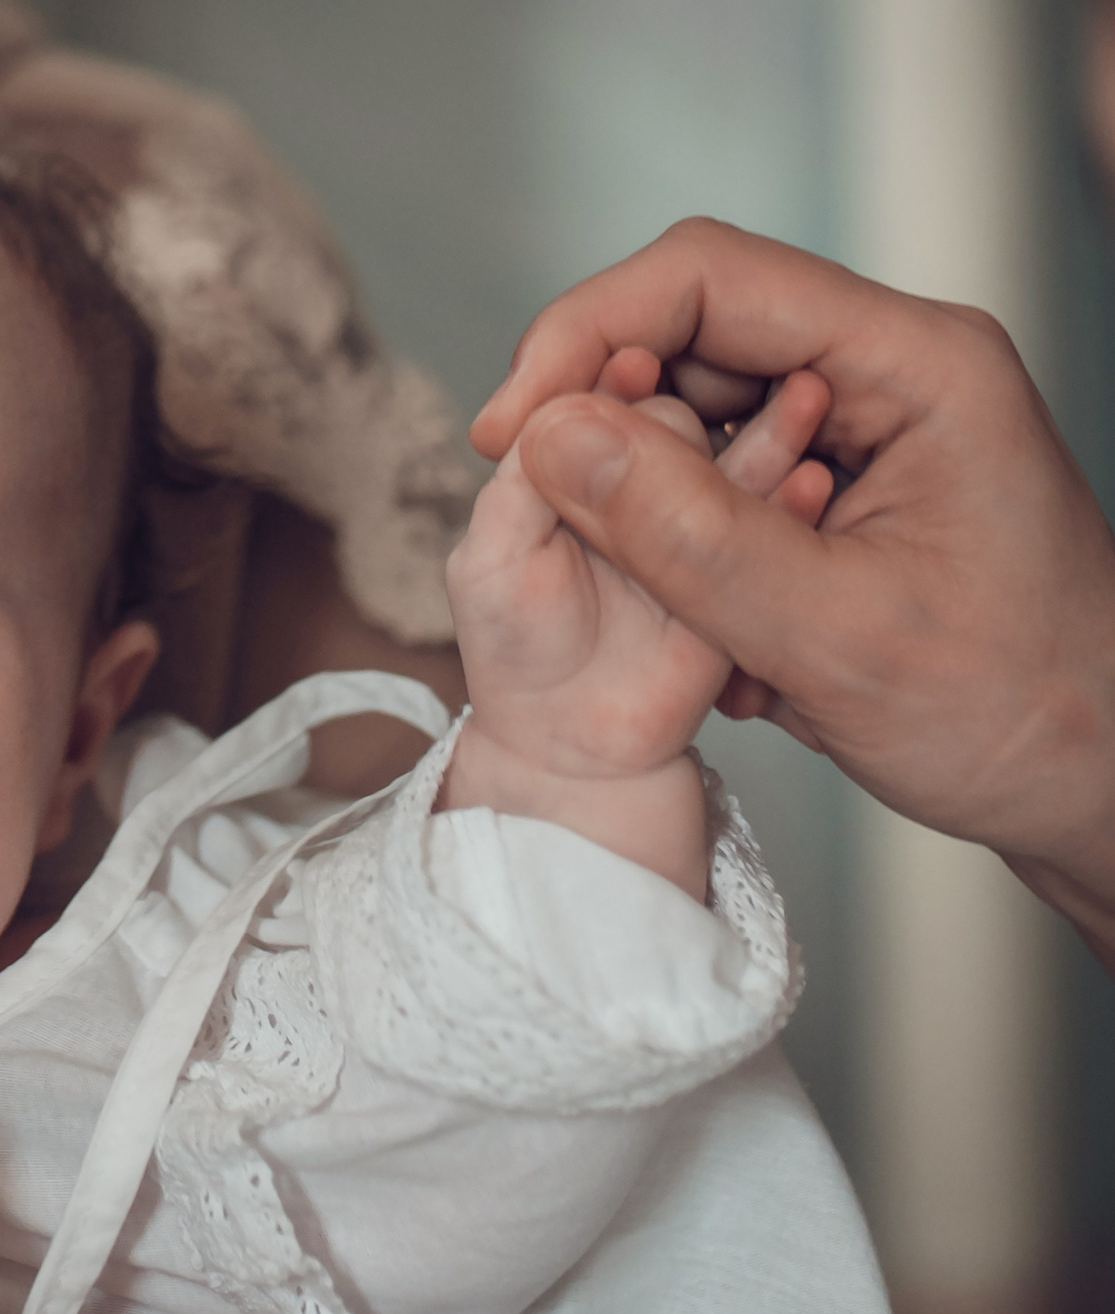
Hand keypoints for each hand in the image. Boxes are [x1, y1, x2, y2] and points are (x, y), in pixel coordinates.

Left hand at [442, 367, 833, 893]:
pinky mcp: (742, 569)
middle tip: (704, 394)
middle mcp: (642, 481)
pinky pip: (778, 525)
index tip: (634, 366)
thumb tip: (559, 406)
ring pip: (740, 460)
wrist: (569, 743)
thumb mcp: (490, 560)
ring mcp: (697, 520)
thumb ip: (519, 483)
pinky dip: (798, 502)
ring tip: (808, 399)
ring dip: (776, 430)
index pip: (601, 398)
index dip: (616, 378)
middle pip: (679, 418)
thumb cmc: (515, 651)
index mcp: (574, 464)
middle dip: (692, 405)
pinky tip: (816, 482)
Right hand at [468, 218, 1114, 958]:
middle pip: (687, 341)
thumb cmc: (1016, 710)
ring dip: (649, 518)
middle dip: (605, 432)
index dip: (584, 337)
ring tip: (683, 619)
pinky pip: (716, 492)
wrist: (1091, 782)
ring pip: (690, 425)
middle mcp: (885, 373)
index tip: (508, 433)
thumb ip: (688, 534)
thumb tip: (552, 439)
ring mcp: (860, 432)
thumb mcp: (835, 635)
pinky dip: (685, 562)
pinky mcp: (834, 493)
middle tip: (556, 528)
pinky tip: (723, 645)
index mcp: (915, 363)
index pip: (707, 280)